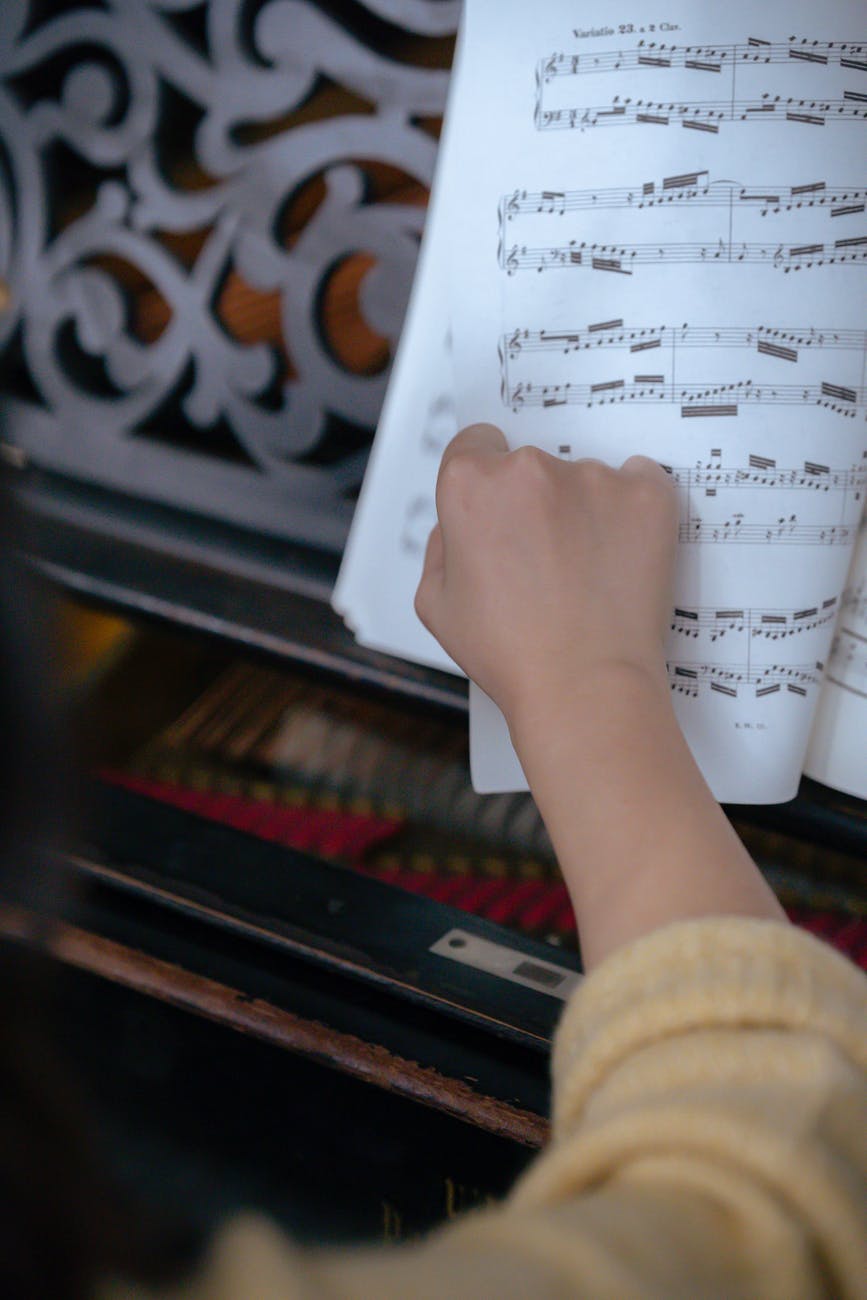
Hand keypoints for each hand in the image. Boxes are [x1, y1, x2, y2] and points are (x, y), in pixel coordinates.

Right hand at [414, 423, 678, 727]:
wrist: (586, 688)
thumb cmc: (510, 654)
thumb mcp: (435, 606)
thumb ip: (440, 547)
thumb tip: (459, 525)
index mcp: (470, 486)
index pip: (475, 443)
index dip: (484, 479)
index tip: (501, 510)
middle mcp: (529, 468)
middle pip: (530, 463)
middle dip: (534, 501)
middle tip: (544, 560)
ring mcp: (593, 478)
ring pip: (586, 477)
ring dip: (584, 509)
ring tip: (586, 572)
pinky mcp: (646, 495)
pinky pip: (640, 482)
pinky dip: (632, 511)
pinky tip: (621, 556)